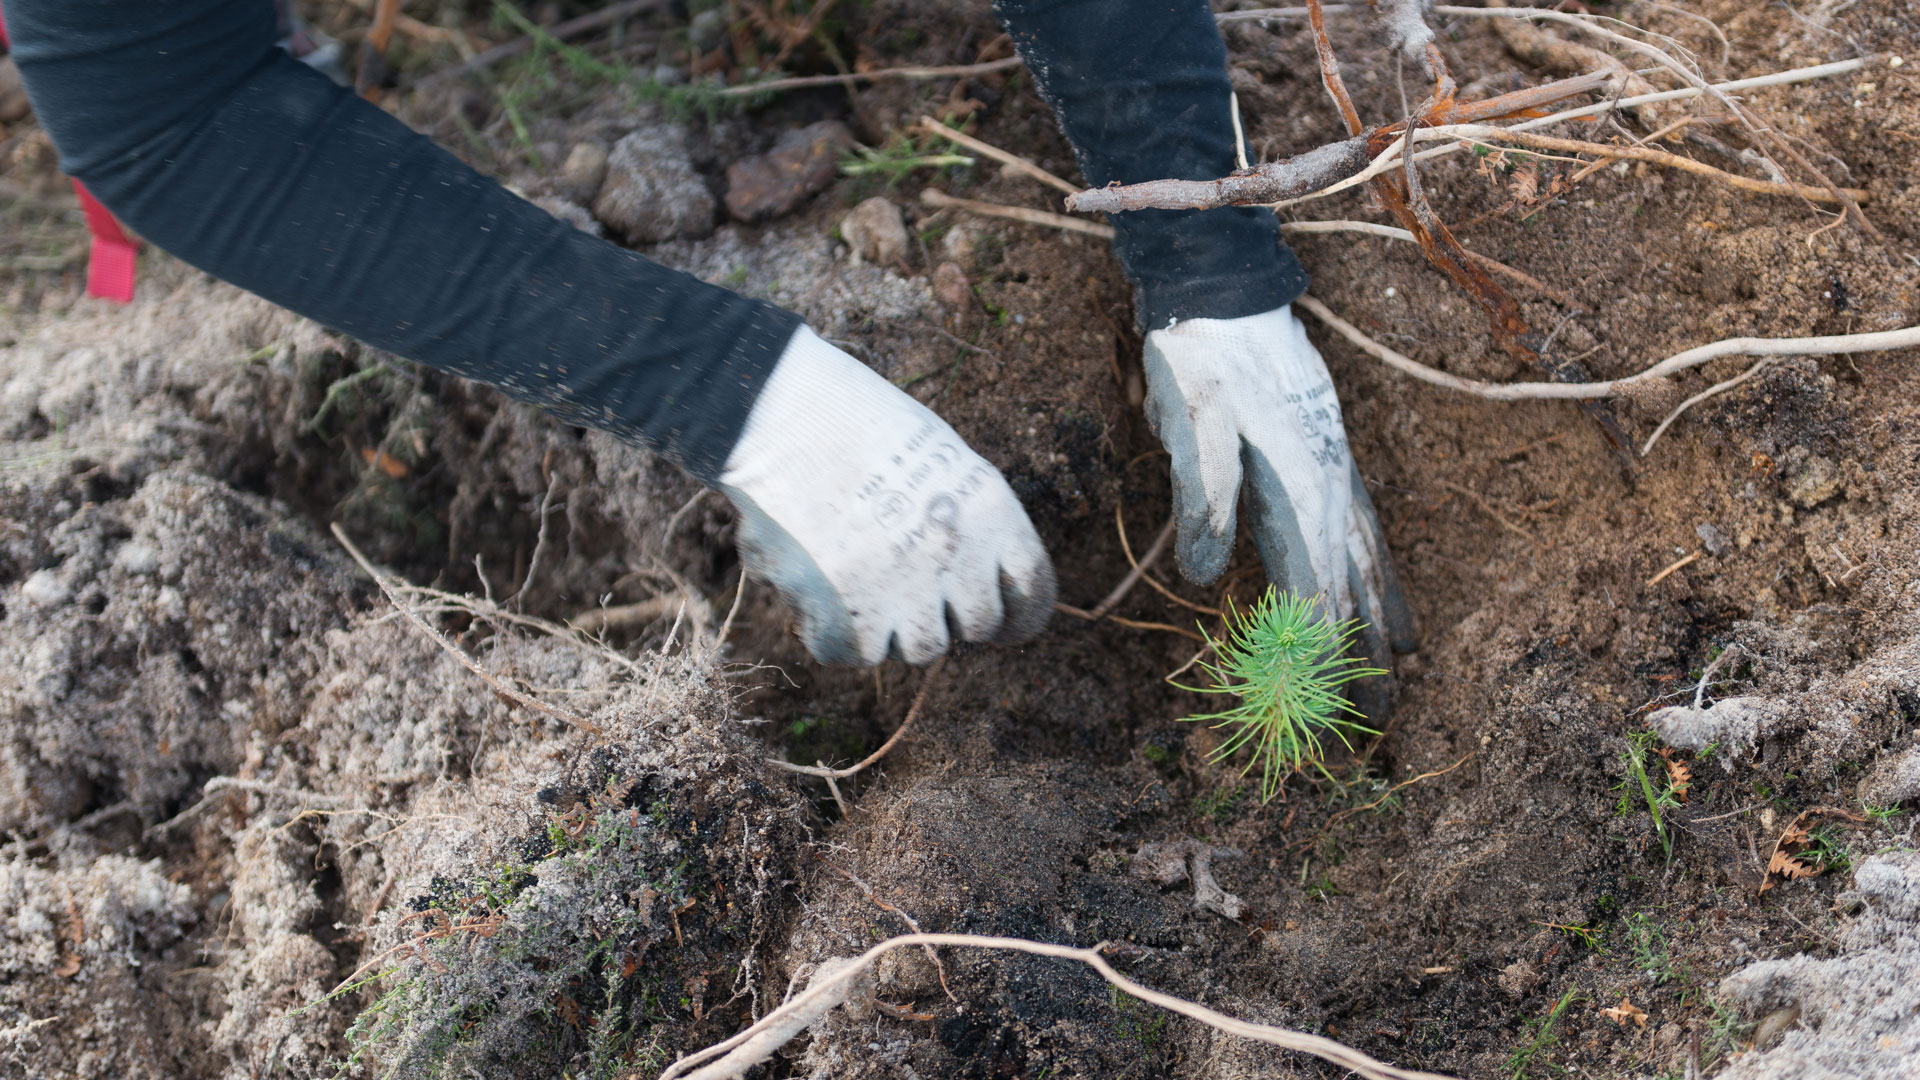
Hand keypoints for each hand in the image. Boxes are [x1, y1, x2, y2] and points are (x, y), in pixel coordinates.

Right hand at [718, 327, 1055, 664]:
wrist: (777, 411)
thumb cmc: (855, 423)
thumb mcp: (940, 457)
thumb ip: (965, 523)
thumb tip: (972, 586)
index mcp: (990, 511)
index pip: (1033, 591)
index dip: (1019, 613)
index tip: (1005, 623)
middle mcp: (956, 556)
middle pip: (978, 625)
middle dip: (950, 610)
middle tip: (912, 584)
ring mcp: (901, 589)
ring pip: (920, 647)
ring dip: (896, 622)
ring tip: (862, 575)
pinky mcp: (843, 614)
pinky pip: (854, 653)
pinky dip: (837, 631)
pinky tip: (821, 587)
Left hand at [1142, 305, 1417, 698]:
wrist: (1225, 290)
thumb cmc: (1198, 358)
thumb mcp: (1188, 421)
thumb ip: (1203, 496)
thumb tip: (1204, 578)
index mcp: (1298, 486)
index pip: (1310, 589)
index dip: (1312, 651)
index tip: (1314, 707)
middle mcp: (1331, 485)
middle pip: (1349, 589)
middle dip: (1357, 656)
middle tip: (1373, 722)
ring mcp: (1338, 470)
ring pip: (1367, 563)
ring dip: (1378, 623)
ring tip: (1397, 675)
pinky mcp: (1331, 458)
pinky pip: (1367, 530)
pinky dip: (1382, 574)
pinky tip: (1390, 605)